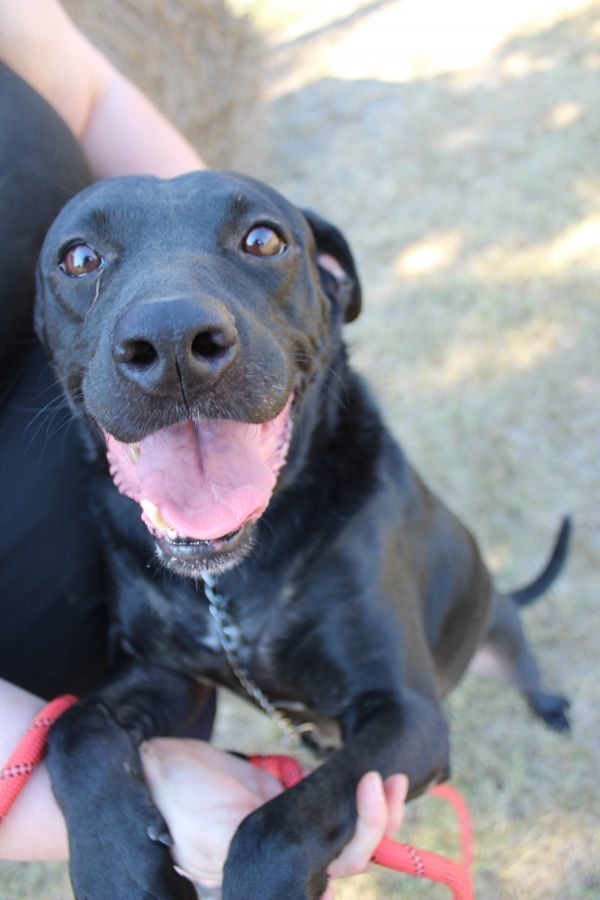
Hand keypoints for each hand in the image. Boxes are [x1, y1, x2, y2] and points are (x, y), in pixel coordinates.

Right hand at [141, 738, 407, 893]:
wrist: (158, 768)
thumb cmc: (176, 808)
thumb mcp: (210, 841)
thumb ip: (250, 858)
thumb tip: (320, 887)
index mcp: (273, 876)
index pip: (328, 877)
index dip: (359, 849)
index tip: (372, 822)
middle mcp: (288, 857)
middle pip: (350, 852)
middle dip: (377, 822)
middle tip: (381, 782)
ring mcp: (290, 826)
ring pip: (348, 826)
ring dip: (373, 806)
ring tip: (385, 776)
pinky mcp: (286, 797)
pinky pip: (330, 797)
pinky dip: (350, 789)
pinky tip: (362, 773)